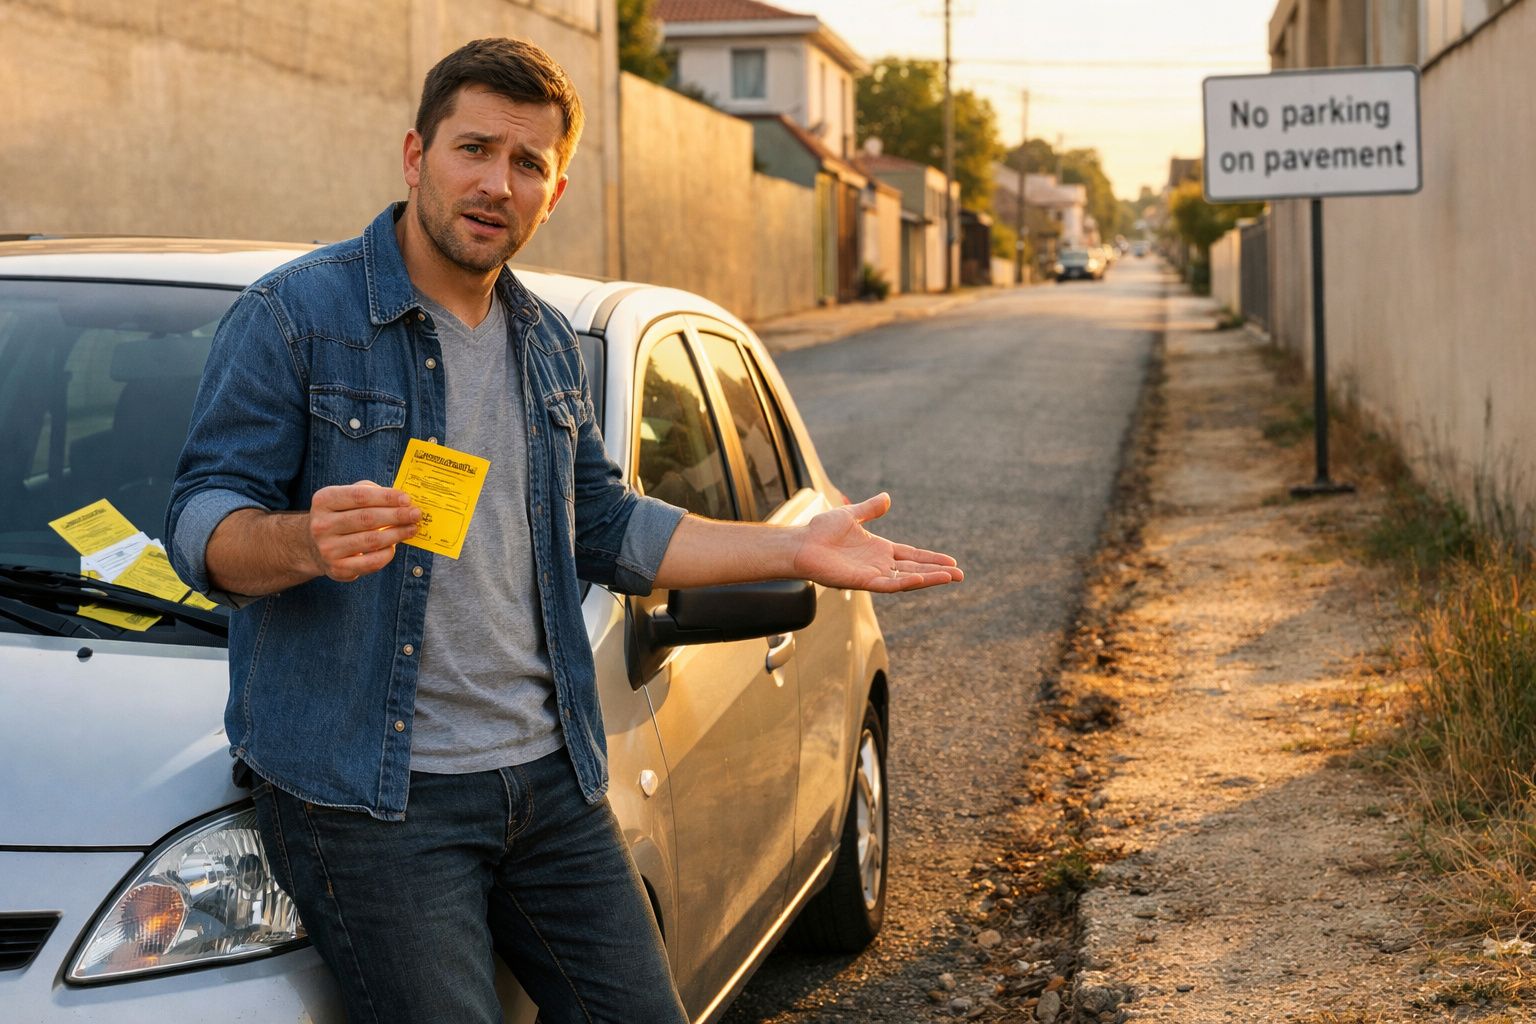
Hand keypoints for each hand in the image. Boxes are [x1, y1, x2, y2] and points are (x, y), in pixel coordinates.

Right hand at [306, 481, 420, 581]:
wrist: (316, 546)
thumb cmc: (341, 516)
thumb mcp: (346, 497)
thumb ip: (370, 492)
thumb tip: (401, 499)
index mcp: (324, 500)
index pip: (360, 496)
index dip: (386, 497)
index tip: (407, 499)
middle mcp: (322, 525)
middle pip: (367, 518)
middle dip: (396, 516)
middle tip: (416, 514)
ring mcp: (328, 548)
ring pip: (371, 540)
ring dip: (397, 534)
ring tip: (412, 528)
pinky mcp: (338, 568)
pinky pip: (371, 562)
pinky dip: (387, 553)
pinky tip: (394, 546)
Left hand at [793, 493, 962, 592]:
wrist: (801, 544)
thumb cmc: (820, 531)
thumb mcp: (851, 514)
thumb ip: (870, 509)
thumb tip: (887, 497)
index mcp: (879, 549)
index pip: (912, 555)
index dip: (931, 559)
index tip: (951, 562)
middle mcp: (879, 564)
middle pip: (915, 569)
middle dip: (938, 572)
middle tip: (961, 575)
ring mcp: (872, 574)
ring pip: (907, 578)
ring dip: (929, 579)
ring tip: (951, 578)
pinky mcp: (863, 581)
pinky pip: (889, 584)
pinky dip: (906, 582)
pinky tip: (922, 578)